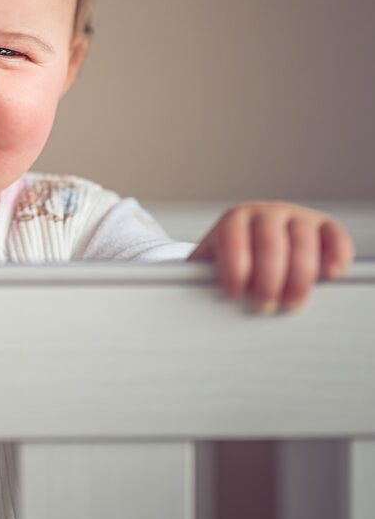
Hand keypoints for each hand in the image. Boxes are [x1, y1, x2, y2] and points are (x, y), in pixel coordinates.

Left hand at [188, 202, 354, 313]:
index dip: (234, 266)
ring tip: (291, 303)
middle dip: (267, 277)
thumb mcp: (212, 265)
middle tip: (263, 305)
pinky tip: (331, 274)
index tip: (234, 294)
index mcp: (234, 219)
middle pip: (269, 242)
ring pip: (302, 240)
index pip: (233, 238)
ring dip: (299, 274)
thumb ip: (199, 277)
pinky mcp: (323, 226)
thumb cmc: (231, 262)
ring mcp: (296, 217)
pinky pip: (334, 235)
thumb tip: (181, 298)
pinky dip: (336, 253)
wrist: (255, 241)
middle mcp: (265, 213)